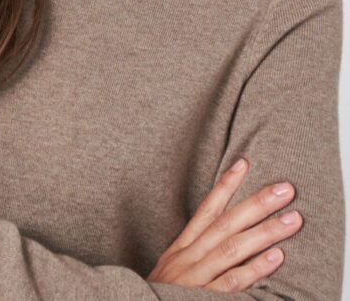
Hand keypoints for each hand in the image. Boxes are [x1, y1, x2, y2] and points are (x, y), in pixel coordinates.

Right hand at [146, 158, 302, 292]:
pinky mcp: (203, 298)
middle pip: (226, 223)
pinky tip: (277, 258)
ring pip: (232, 248)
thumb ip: (193, 256)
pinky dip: (255, 269)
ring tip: (292, 219)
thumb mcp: (171, 271)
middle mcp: (188, 257)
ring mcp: (195, 277)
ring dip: (265, 232)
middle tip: (285, 189)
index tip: (244, 164)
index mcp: (181, 248)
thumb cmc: (159, 297)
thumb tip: (219, 239)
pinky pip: (232, 282)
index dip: (226, 186)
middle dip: (257, 204)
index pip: (206, 210)